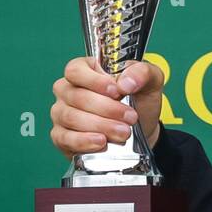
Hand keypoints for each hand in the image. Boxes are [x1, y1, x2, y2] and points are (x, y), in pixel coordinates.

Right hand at [49, 57, 164, 158]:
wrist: (143, 128)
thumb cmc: (140, 99)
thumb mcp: (150, 80)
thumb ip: (142, 73)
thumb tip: (125, 82)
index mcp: (85, 70)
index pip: (76, 70)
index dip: (95, 81)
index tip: (117, 92)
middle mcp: (68, 89)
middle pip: (76, 96)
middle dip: (107, 109)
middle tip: (130, 117)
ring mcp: (62, 112)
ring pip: (71, 117)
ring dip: (100, 126)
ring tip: (123, 132)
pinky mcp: (62, 136)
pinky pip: (64, 138)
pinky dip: (84, 141)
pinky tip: (101, 142)